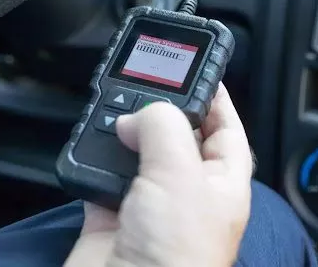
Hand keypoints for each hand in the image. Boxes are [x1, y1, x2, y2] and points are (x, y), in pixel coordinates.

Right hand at [65, 84, 253, 266]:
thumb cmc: (174, 256)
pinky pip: (102, 176)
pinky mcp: (111, 216)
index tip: (198, 69)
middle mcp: (187, 193)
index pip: (227, 130)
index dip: (215, 99)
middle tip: (143, 83)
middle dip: (161, 111)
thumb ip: (163, 127)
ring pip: (137, 154)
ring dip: (122, 133)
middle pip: (177, 137)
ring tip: (112, 109)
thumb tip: (137, 115)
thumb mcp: (180, 173)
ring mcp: (149, 205)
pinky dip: (93, 160)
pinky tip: (90, 146)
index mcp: (221, 184)